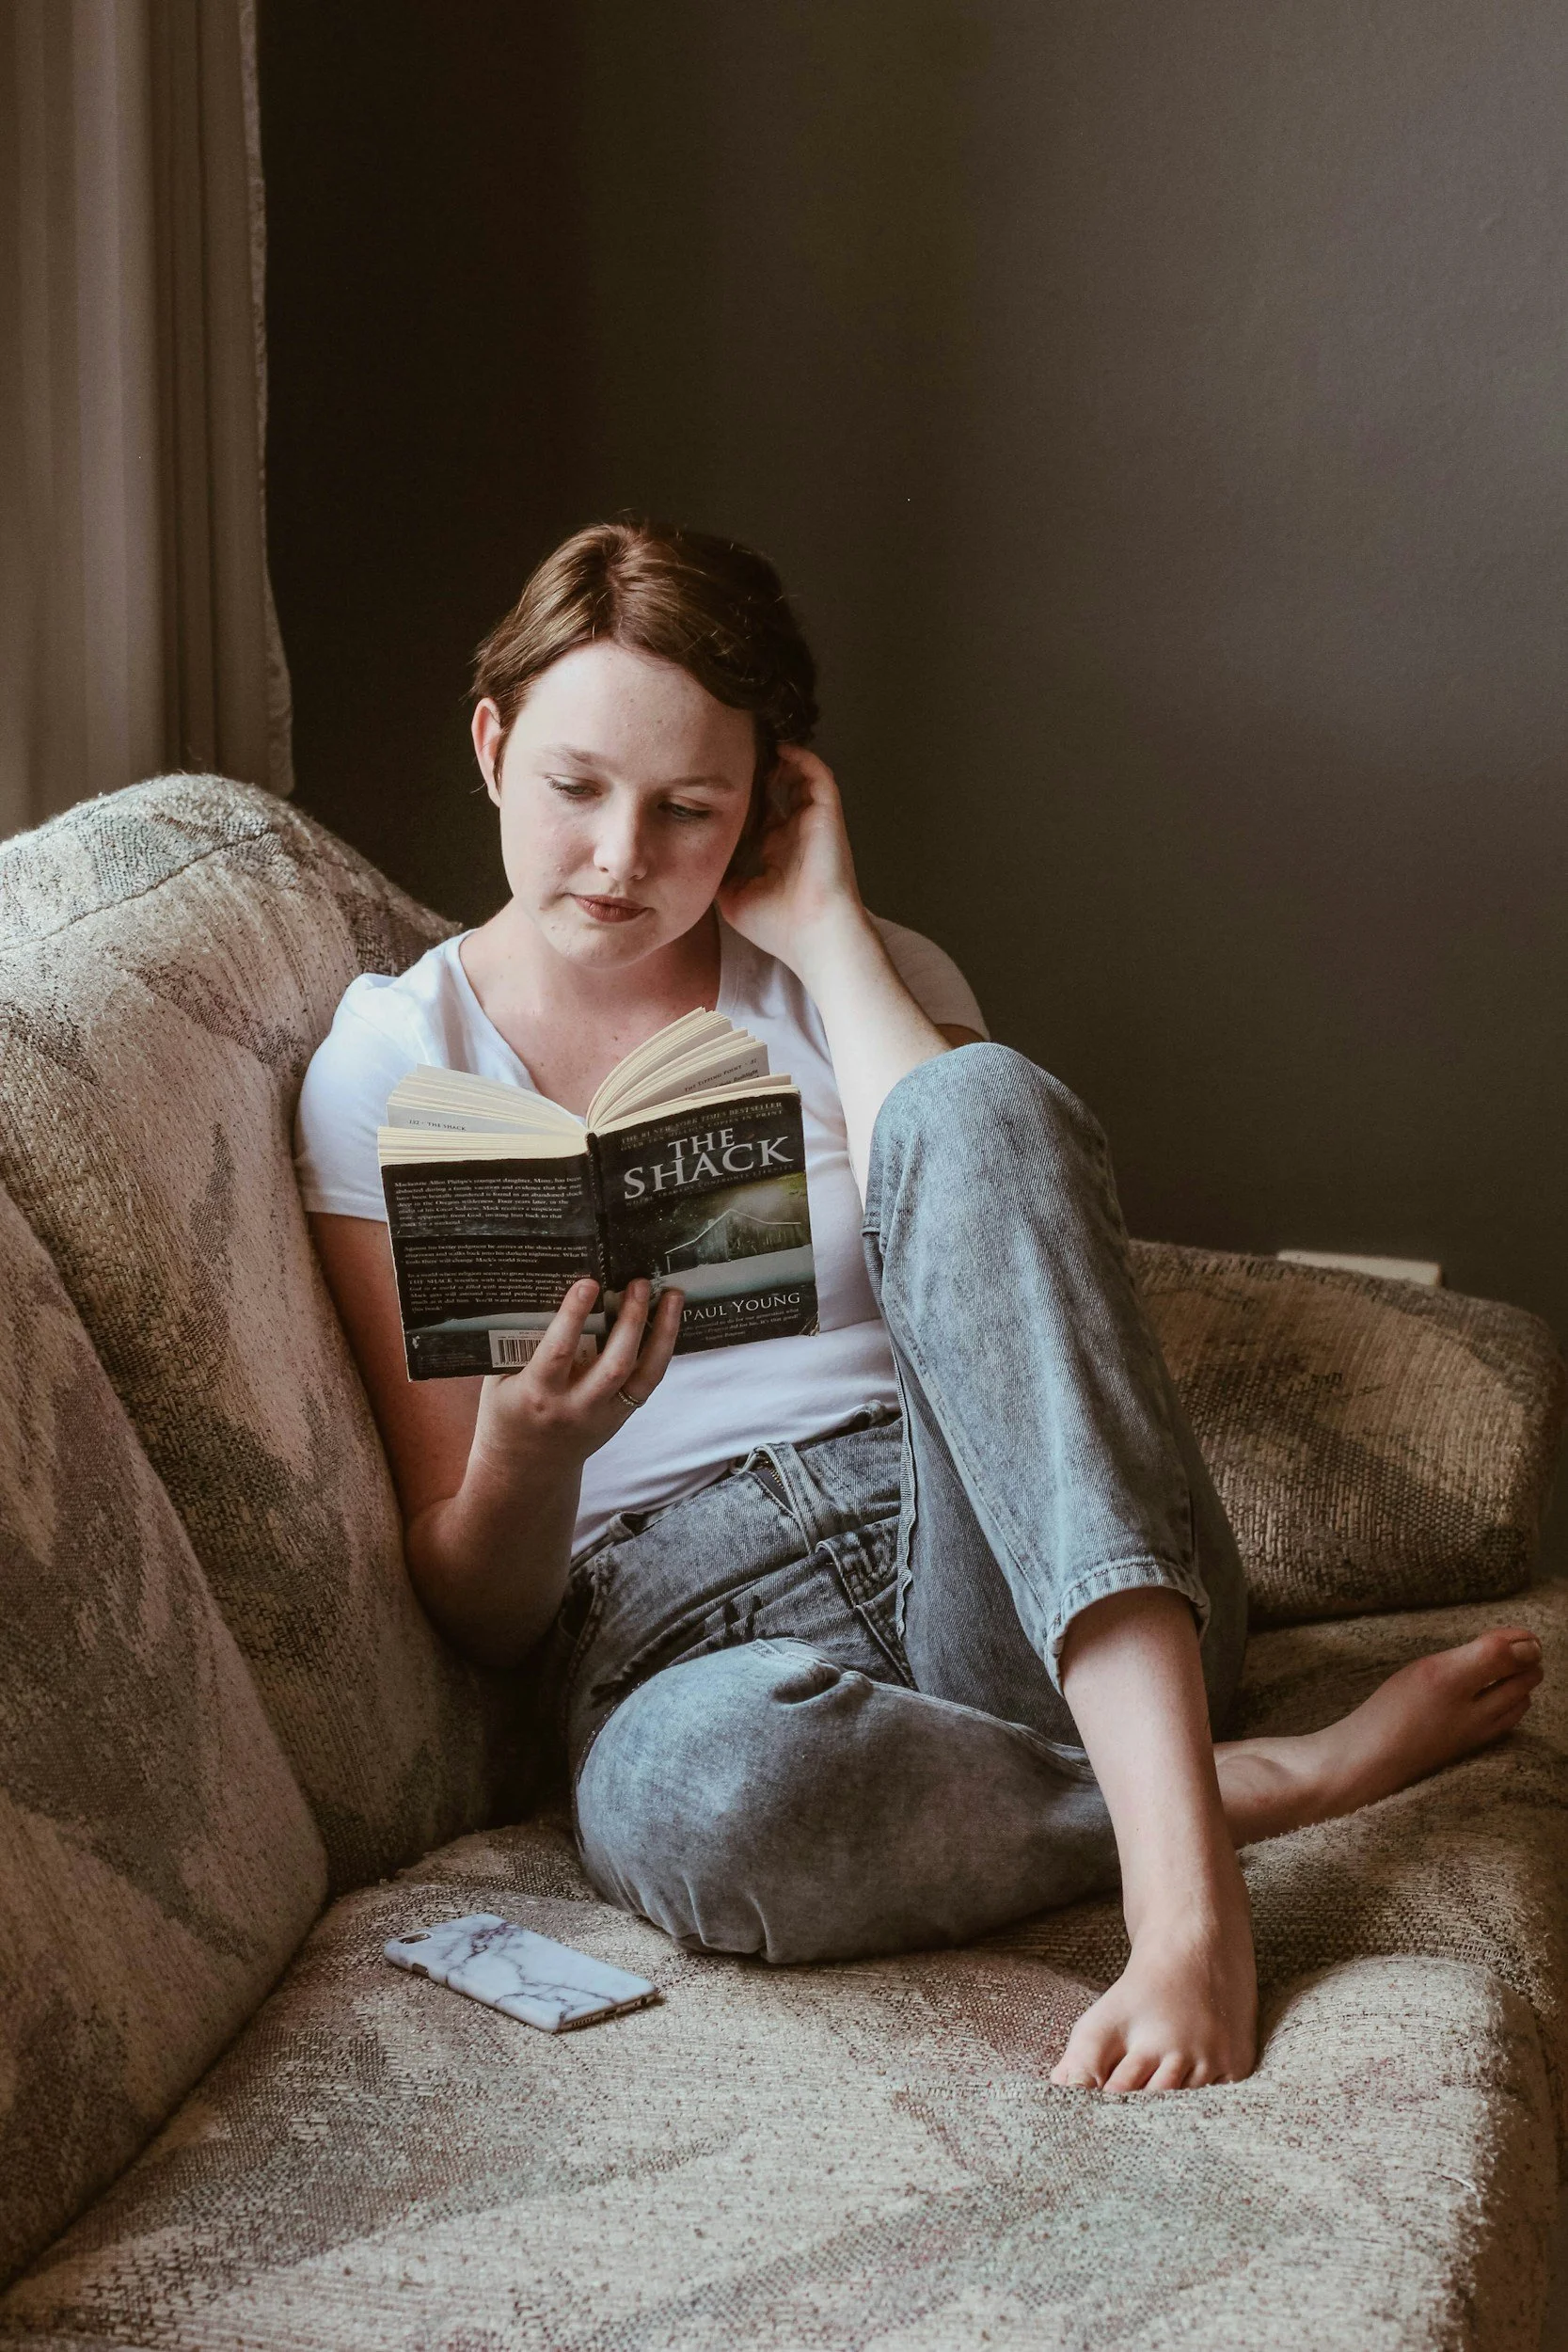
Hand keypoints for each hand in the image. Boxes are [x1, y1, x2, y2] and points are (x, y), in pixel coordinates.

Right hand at [469, 1277, 682, 1477]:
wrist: (527, 1469)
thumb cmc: (507, 1414)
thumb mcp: (500, 1381)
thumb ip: (519, 1346)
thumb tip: (544, 1293)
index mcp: (538, 1394)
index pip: (558, 1351)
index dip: (574, 1315)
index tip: (588, 1283)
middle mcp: (576, 1406)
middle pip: (613, 1363)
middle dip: (631, 1320)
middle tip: (639, 1282)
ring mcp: (604, 1414)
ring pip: (643, 1374)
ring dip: (662, 1332)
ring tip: (671, 1297)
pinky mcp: (621, 1417)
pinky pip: (648, 1381)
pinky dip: (662, 1349)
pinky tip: (669, 1322)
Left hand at [717, 745, 870, 978]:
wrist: (814, 935)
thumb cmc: (778, 926)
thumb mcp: (734, 899)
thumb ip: (719, 874)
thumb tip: (697, 856)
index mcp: (778, 854)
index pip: (761, 816)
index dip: (743, 799)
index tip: (716, 785)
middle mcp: (796, 835)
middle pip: (780, 792)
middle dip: (759, 773)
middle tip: (733, 756)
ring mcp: (813, 823)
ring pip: (800, 778)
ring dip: (780, 760)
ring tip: (755, 746)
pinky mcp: (827, 815)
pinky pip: (819, 776)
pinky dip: (803, 758)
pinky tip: (781, 748)